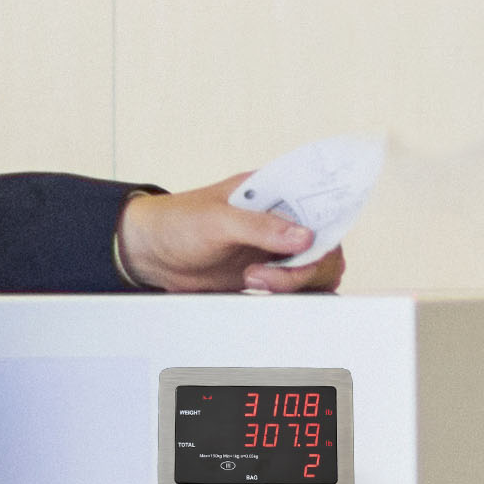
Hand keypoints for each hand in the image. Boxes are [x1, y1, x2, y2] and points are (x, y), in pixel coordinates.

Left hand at [124, 187, 341, 295]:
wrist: (152, 254)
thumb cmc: (177, 223)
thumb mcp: (217, 220)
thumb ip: (261, 227)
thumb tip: (305, 237)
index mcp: (273, 190)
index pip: (321, 199)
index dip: (331, 217)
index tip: (320, 239)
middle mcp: (281, 218)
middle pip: (326, 241)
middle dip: (306, 264)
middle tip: (267, 273)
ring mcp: (277, 247)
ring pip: (317, 267)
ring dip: (293, 281)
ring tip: (252, 280)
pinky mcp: (270, 273)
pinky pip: (298, 286)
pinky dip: (288, 292)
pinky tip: (259, 288)